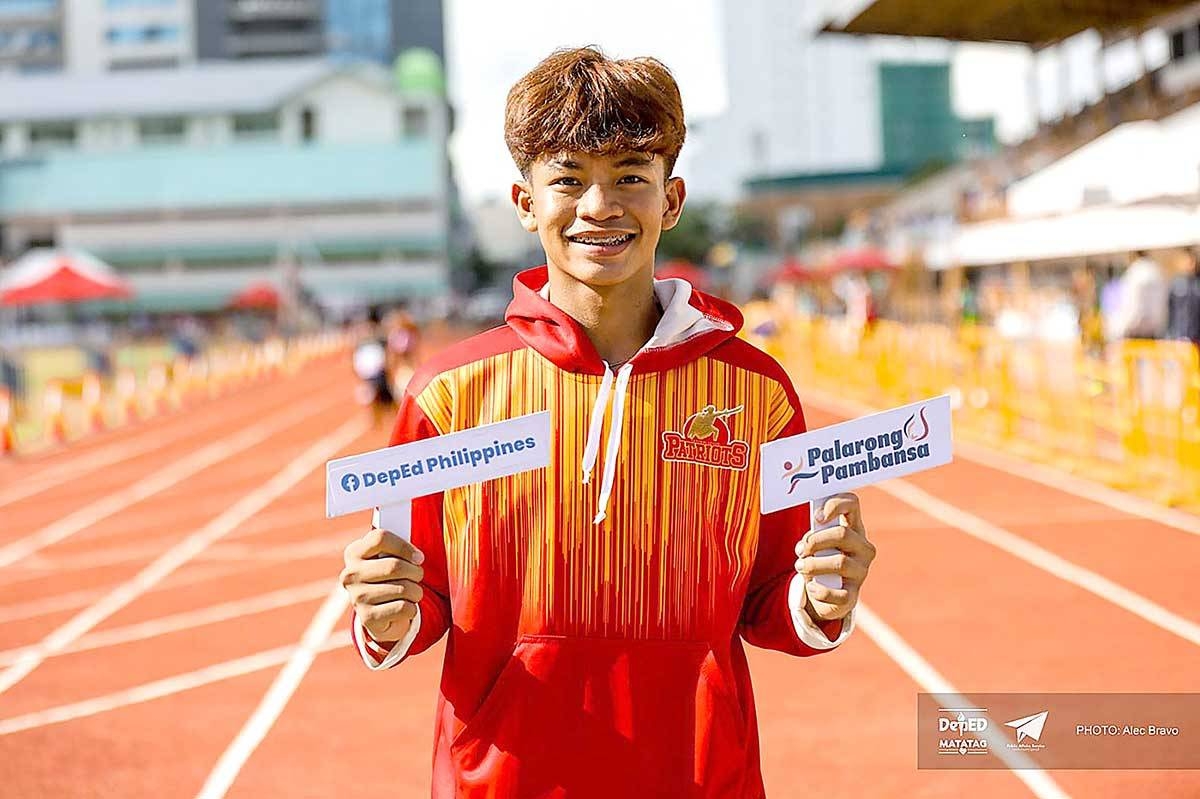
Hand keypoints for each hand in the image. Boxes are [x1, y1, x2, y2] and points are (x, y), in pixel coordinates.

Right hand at [341, 527, 424, 641]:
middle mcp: (350, 574)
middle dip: (416, 572)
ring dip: (417, 591)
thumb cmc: (391, 578)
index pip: (380, 537)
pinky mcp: (367, 618)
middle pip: (394, 566)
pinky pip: (404, 608)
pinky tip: (405, 607)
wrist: (383, 615)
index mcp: (354, 552)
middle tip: (419, 576)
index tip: (418, 557)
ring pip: (403, 588)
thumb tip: (411, 502)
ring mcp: (356, 597)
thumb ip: (397, 540)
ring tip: (412, 592)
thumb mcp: (390, 556)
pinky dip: (413, 608)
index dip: (405, 547)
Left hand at [794, 493, 875, 621]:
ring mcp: (861, 572)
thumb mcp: (817, 544)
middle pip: (842, 534)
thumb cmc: (821, 559)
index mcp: (854, 529)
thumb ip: (812, 537)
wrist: (827, 594)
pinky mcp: (853, 596)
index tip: (816, 517)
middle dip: (816, 541)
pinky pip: (840, 594)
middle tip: (801, 550)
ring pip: (840, 563)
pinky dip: (821, 591)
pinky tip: (811, 587)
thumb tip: (805, 545)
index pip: (852, 504)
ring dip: (813, 564)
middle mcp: (863, 548)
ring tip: (800, 566)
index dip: (834, 505)